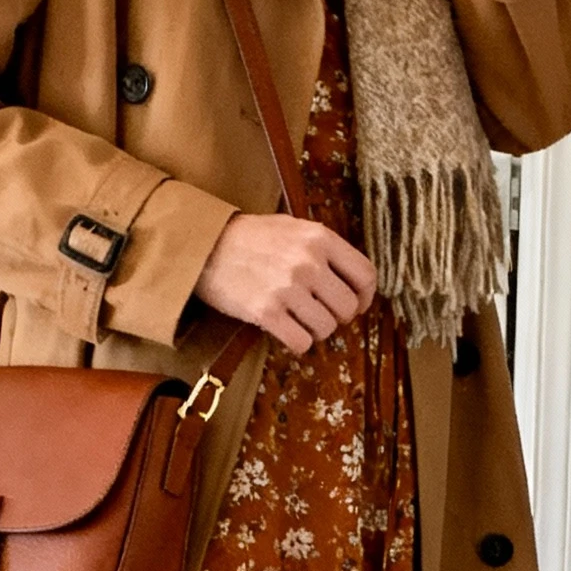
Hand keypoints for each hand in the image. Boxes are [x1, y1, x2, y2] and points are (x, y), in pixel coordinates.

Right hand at [194, 212, 377, 352]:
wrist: (204, 247)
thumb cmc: (250, 238)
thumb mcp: (292, 227)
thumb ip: (324, 249)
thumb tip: (353, 282)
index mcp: (319, 238)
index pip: (366, 275)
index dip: (366, 297)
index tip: (357, 305)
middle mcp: (308, 262)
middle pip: (348, 308)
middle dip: (339, 317)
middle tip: (322, 314)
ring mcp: (288, 288)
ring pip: (327, 328)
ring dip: (316, 330)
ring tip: (300, 320)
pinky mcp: (267, 312)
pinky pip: (301, 343)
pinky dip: (298, 343)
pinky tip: (286, 330)